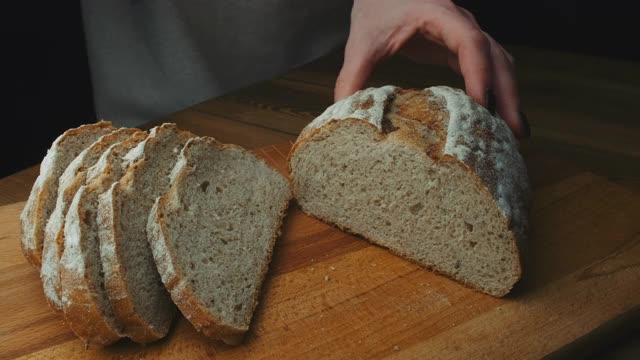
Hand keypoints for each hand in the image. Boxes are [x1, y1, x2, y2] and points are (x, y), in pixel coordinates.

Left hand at [335, 0, 528, 137]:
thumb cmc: (376, 8)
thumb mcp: (361, 43)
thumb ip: (352, 76)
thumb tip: (343, 112)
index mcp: (440, 15)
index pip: (471, 44)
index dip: (479, 75)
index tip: (481, 109)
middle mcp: (461, 23)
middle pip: (497, 58)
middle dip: (509, 94)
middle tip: (515, 134)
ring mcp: (465, 35)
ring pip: (499, 64)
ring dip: (509, 96)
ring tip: (515, 135)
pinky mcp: (460, 48)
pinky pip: (487, 69)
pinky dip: (496, 93)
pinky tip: (496, 120)